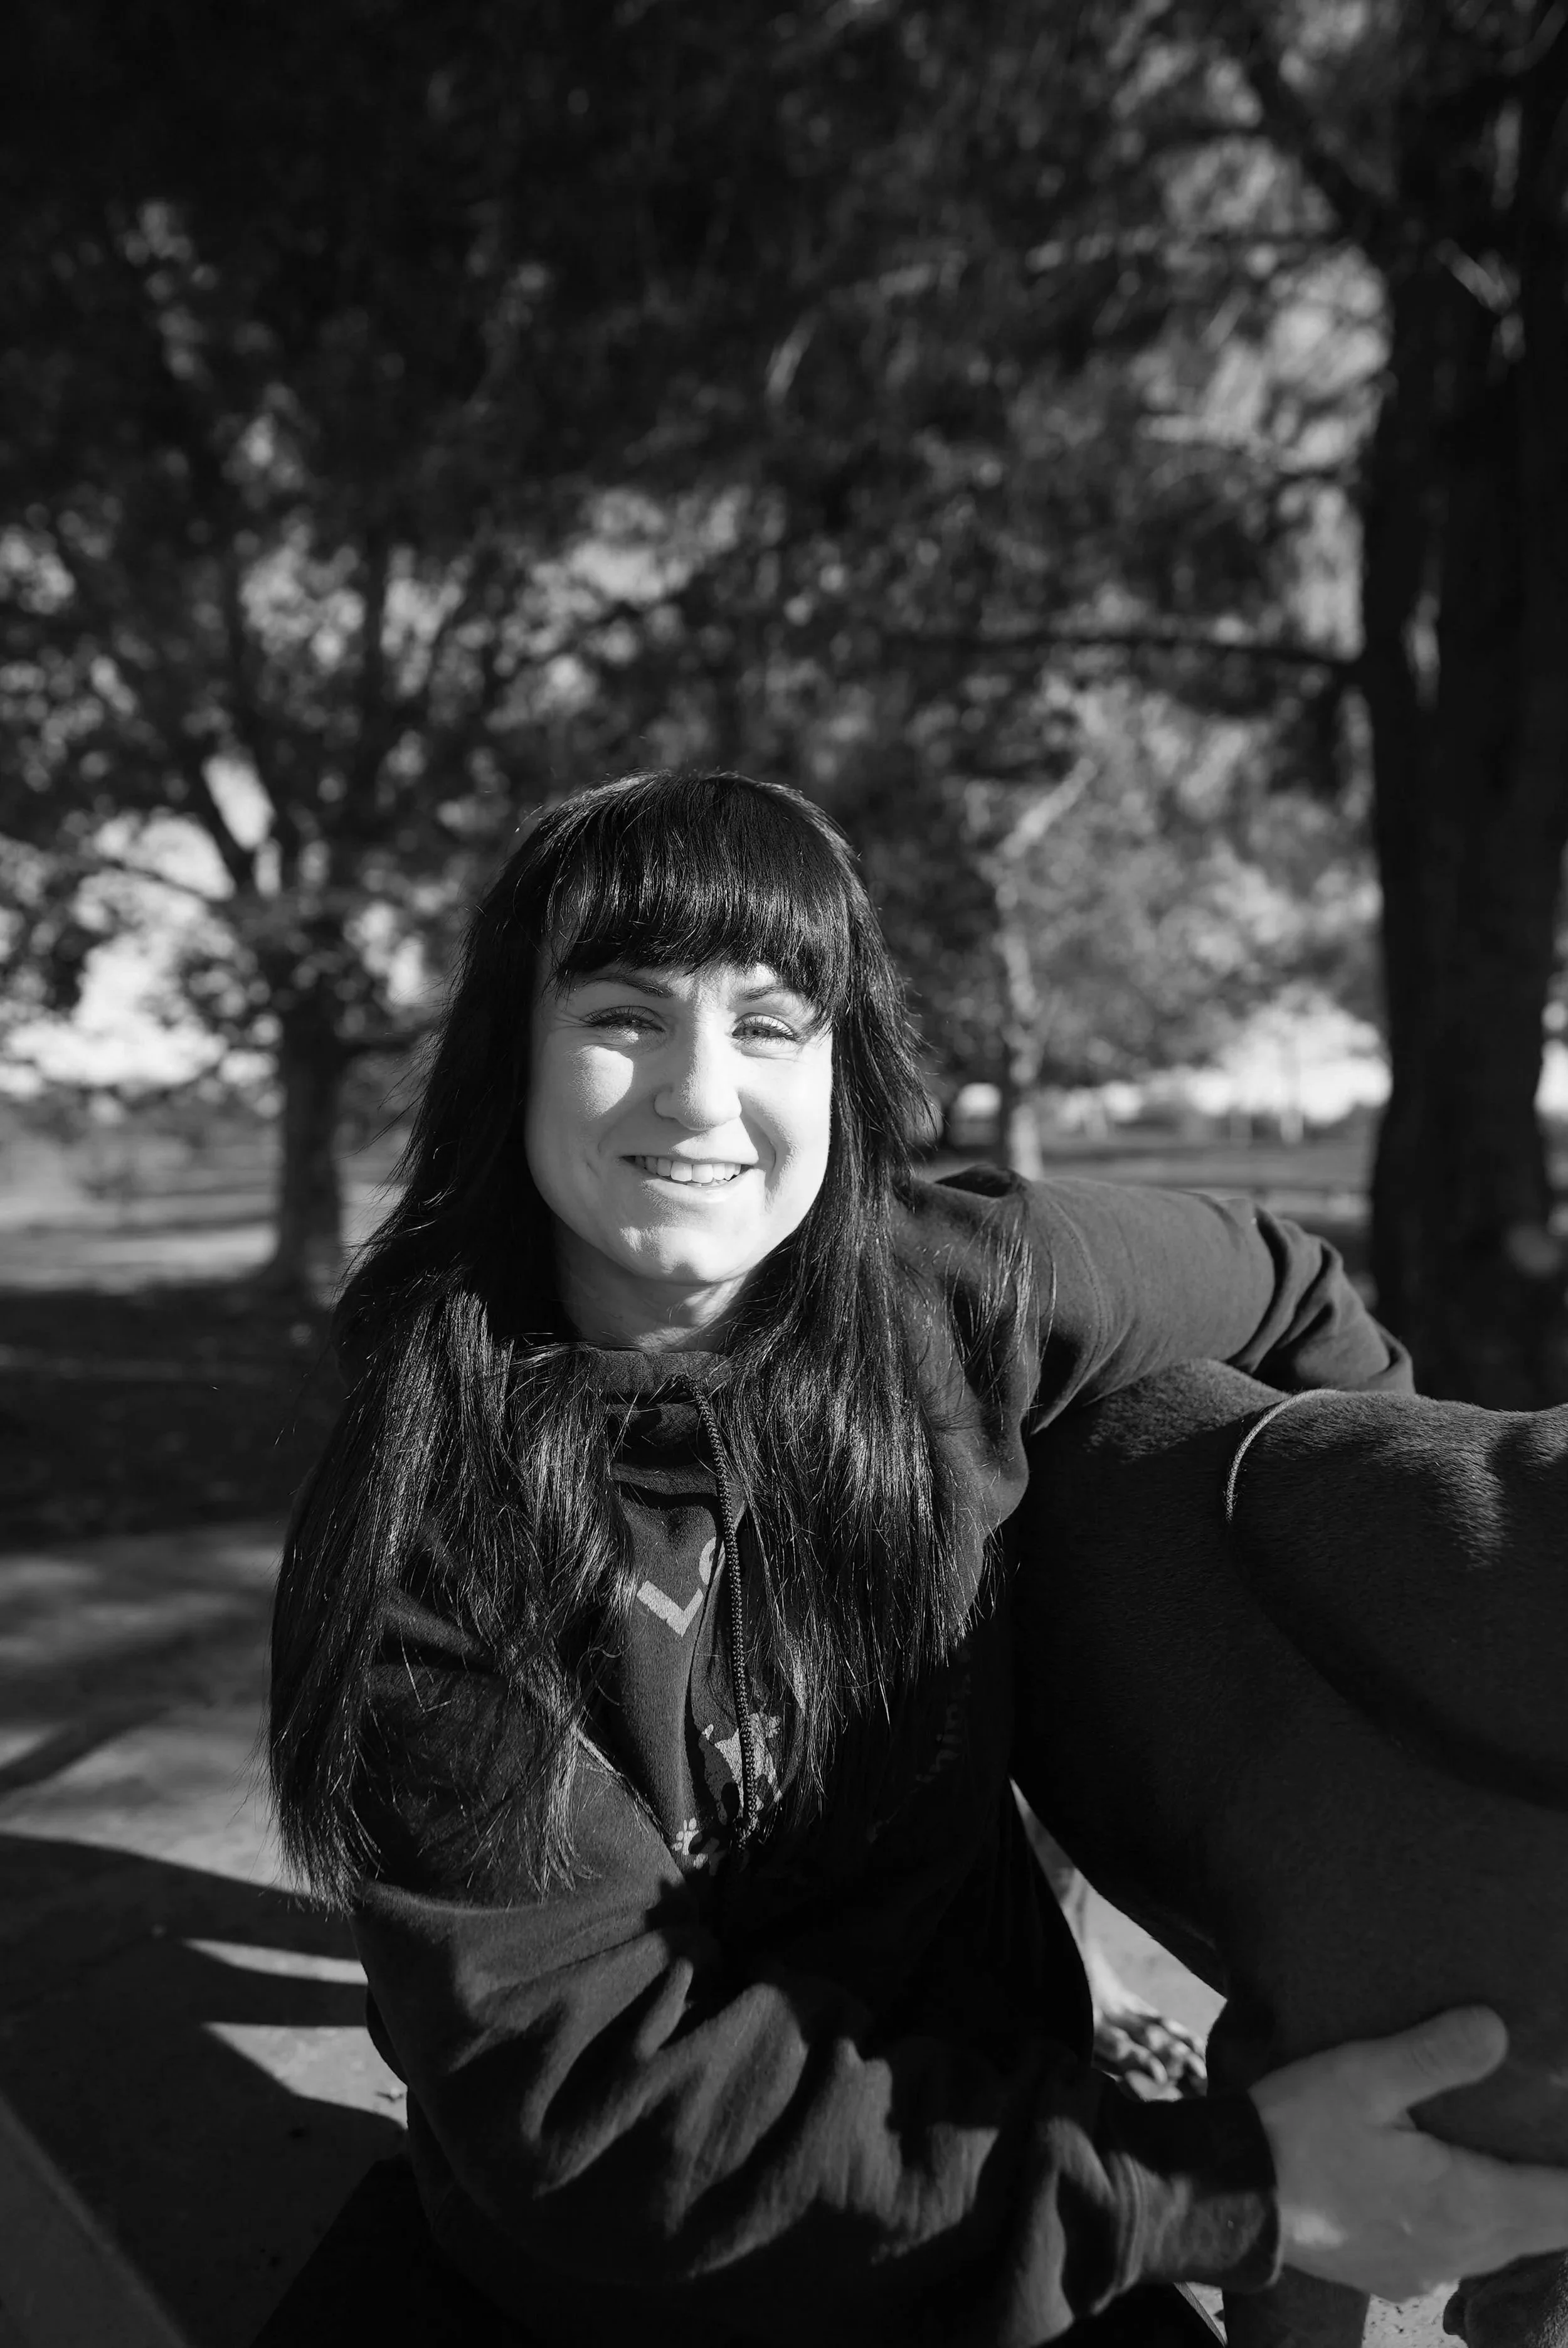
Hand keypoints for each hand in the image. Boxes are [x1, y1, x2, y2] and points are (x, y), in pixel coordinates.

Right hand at [1248, 2008, 1567, 2302]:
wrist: (1229, 2198)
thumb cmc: (1298, 2132)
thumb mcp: (1362, 2075)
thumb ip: (1433, 2054)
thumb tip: (1497, 2029)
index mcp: (1464, 2203)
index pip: (1563, 2205)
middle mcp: (1457, 2250)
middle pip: (1545, 2232)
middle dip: (1562, 2194)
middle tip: (1556, 2140)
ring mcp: (1426, 2271)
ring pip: (1506, 2247)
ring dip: (1527, 2212)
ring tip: (1526, 2165)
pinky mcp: (1395, 2275)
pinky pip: (1466, 2256)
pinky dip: (1486, 2228)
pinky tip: (1464, 2195)